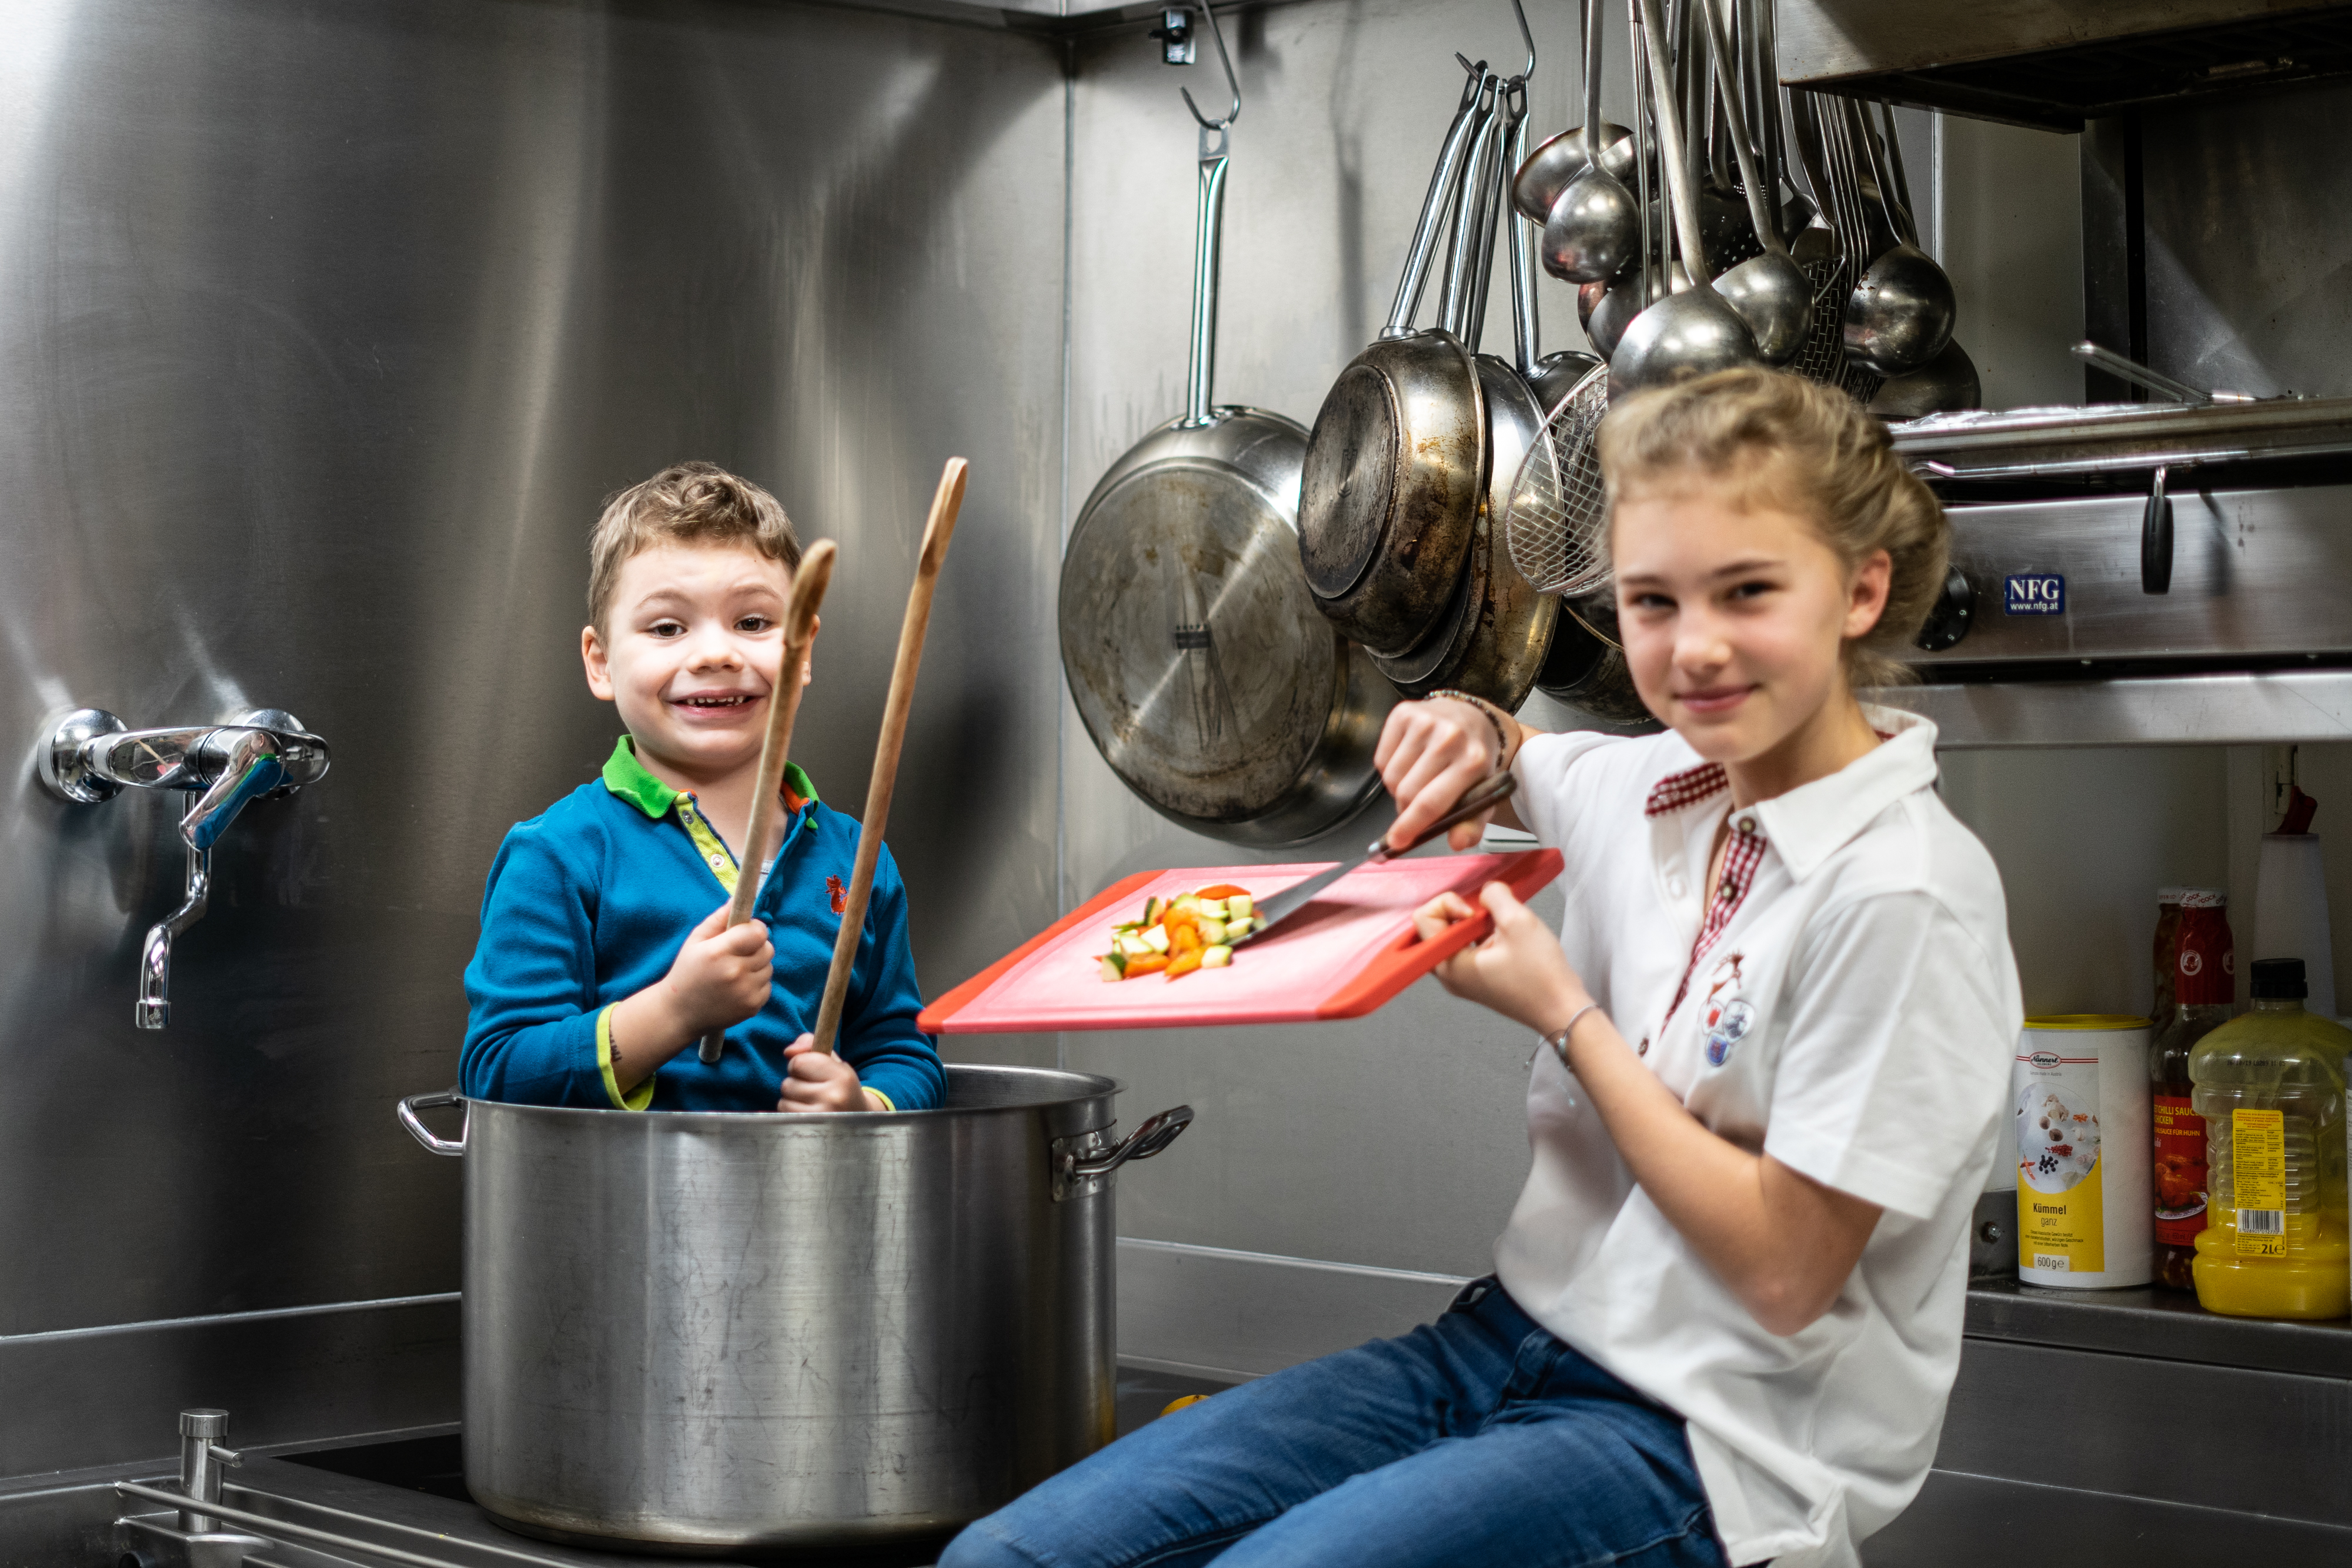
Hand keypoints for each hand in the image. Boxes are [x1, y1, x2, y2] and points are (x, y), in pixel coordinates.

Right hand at [663, 903, 775, 1036]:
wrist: (679, 1014)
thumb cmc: (687, 972)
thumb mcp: (695, 941)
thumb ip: (718, 919)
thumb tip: (737, 898)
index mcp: (718, 952)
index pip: (758, 932)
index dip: (755, 928)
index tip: (746, 932)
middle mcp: (735, 972)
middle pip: (768, 948)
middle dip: (756, 946)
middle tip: (738, 952)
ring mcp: (745, 992)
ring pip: (769, 966)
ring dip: (757, 965)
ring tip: (735, 971)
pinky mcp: (753, 1006)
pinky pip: (767, 985)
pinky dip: (757, 983)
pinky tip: (737, 987)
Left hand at [777, 1033, 876, 1112]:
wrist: (858, 1121)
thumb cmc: (840, 1087)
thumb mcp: (833, 1062)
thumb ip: (811, 1047)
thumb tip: (789, 1051)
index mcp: (842, 1076)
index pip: (799, 1062)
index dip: (799, 1063)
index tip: (811, 1070)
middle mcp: (833, 1098)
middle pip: (788, 1083)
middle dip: (795, 1083)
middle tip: (812, 1088)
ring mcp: (821, 1117)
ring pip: (784, 1100)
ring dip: (791, 1099)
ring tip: (810, 1102)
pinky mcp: (810, 1130)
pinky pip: (784, 1115)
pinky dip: (790, 1112)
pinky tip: (806, 1113)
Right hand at [1376, 699, 1504, 850]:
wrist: (1473, 718)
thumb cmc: (1476, 761)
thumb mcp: (1484, 795)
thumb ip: (1473, 824)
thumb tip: (1457, 843)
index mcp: (1473, 761)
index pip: (1431, 802)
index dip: (1410, 826)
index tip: (1396, 842)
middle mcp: (1449, 737)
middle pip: (1406, 792)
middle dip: (1406, 810)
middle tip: (1415, 809)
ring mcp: (1424, 721)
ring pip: (1391, 777)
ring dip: (1398, 789)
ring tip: (1417, 780)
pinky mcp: (1404, 713)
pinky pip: (1381, 759)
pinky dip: (1390, 769)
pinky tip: (1409, 762)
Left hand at [1413, 882, 1587, 1034]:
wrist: (1563, 1008)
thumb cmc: (1542, 979)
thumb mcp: (1518, 921)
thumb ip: (1495, 895)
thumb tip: (1487, 890)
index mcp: (1449, 965)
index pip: (1423, 919)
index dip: (1448, 903)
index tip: (1474, 910)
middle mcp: (1451, 975)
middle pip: (1437, 926)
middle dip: (1462, 911)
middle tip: (1488, 914)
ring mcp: (1465, 978)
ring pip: (1456, 934)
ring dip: (1477, 922)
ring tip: (1501, 925)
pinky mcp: (1480, 977)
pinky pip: (1471, 946)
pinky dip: (1485, 933)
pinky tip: (1507, 935)